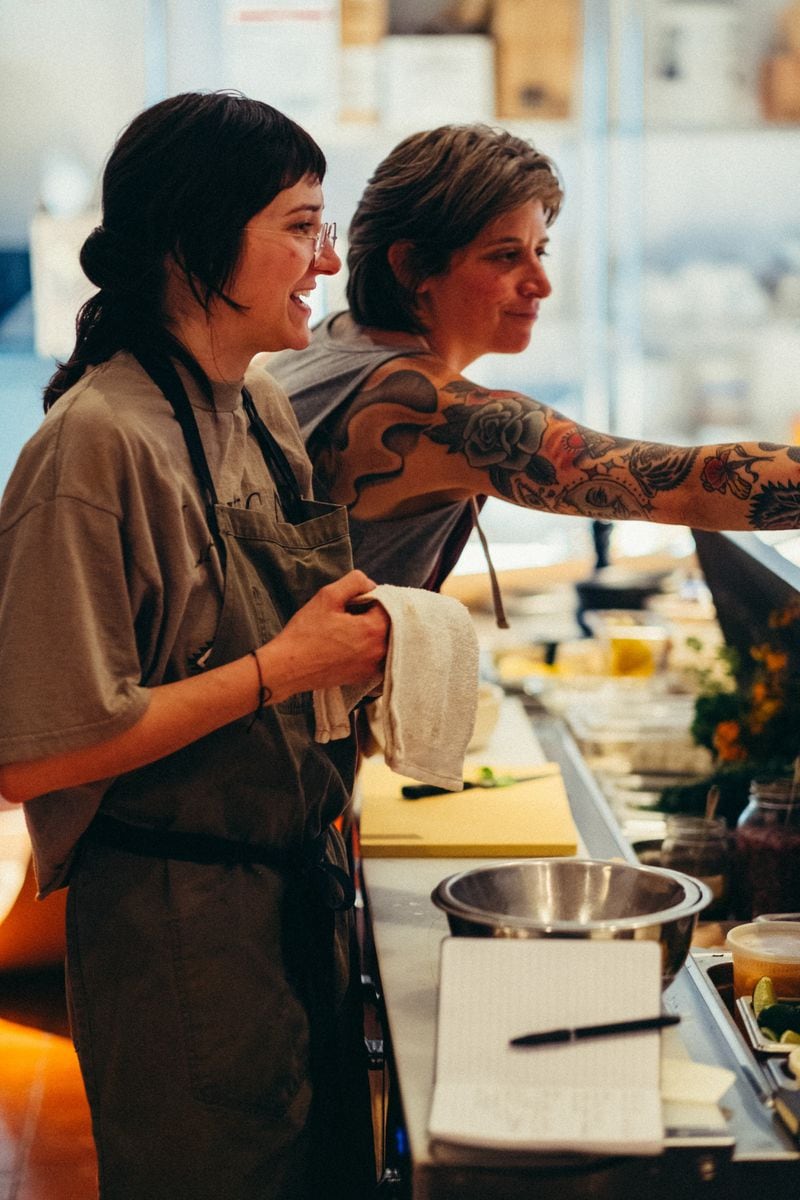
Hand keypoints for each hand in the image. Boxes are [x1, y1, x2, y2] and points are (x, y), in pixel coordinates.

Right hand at [259, 570, 388, 699]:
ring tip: (346, 629)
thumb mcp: (328, 596)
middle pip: (389, 623)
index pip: (388, 604)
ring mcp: (374, 667)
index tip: (353, 601)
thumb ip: (355, 582)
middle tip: (349, 613)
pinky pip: (376, 656)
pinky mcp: (365, 677)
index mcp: (374, 629)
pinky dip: (368, 647)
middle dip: (373, 614)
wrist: (287, 668)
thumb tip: (371, 586)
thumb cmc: (306, 632)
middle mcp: (380, 651)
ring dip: (371, 631)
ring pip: (384, 640)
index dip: (371, 598)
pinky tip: (347, 644)